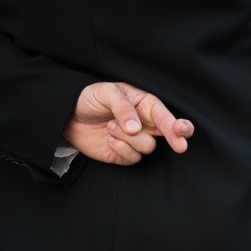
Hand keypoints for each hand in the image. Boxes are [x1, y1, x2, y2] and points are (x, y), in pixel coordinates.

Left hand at [63, 82, 194, 165]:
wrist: (70, 116)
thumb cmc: (91, 99)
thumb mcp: (107, 93)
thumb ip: (123, 108)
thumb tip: (136, 128)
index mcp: (145, 104)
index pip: (165, 114)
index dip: (176, 124)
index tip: (180, 130)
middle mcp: (146, 123)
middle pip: (171, 133)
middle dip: (177, 138)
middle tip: (180, 145)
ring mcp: (137, 140)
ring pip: (148, 147)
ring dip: (128, 138)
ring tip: (110, 126)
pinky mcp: (125, 154)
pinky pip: (133, 157)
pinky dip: (120, 149)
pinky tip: (109, 139)